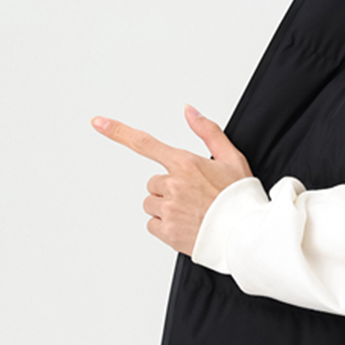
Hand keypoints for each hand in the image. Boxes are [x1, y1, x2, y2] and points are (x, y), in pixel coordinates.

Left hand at [92, 103, 253, 255]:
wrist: (246, 233)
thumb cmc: (240, 197)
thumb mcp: (231, 158)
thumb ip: (207, 131)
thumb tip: (189, 110)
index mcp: (185, 163)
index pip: (145, 143)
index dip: (118, 131)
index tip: (98, 123)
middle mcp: (173, 185)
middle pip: (153, 183)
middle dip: (168, 189)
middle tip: (193, 196)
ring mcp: (168, 209)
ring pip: (151, 204)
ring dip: (166, 208)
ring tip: (192, 212)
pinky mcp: (167, 231)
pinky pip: (152, 225)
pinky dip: (165, 227)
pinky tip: (186, 225)